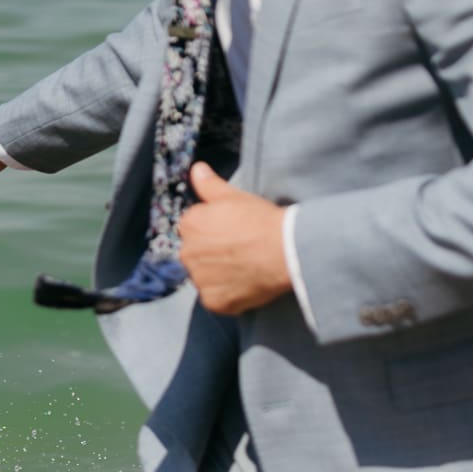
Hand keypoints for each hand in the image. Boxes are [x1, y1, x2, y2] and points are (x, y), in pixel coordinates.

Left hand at [178, 162, 291, 314]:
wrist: (285, 250)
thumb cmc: (260, 220)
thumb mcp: (234, 196)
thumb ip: (209, 184)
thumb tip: (196, 169)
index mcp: (189, 224)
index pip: (195, 229)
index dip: (215, 230)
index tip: (233, 231)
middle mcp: (187, 253)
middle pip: (197, 254)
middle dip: (213, 253)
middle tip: (240, 250)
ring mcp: (200, 279)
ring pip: (205, 277)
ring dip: (219, 275)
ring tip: (244, 267)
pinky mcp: (214, 302)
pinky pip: (216, 299)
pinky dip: (229, 294)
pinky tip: (245, 283)